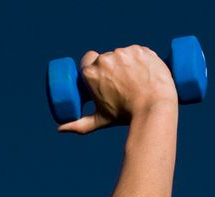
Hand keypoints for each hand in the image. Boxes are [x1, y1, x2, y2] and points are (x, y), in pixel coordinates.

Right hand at [58, 45, 177, 133]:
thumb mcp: (100, 120)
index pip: (87, 61)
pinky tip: (144, 70)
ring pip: (122, 54)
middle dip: (111, 67)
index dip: (94, 68)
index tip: (101, 76)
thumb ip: (78, 125)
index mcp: (90, 72)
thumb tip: (60, 129)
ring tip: (134, 78)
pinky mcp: (141, 49)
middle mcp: (105, 59)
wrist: (153, 108)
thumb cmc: (124, 115)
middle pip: (105, 58)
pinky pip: (138, 51)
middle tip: (120, 82)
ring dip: (126, 62)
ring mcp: (124, 52)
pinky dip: (140, 59)